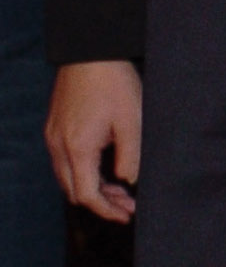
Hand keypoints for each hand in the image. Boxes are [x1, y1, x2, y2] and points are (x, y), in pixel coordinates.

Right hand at [45, 59, 143, 220]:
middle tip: (128, 204)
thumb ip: (130, 155)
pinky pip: (65, 161)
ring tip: (121, 188)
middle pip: (73, 191)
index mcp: (77, 148)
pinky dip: (84, 172)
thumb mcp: (131, 120)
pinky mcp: (54, 127)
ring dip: (92, 187)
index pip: (86, 195)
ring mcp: (53, 136)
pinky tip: (105, 167)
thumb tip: (127, 181)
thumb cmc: (114, 83)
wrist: (89, 51)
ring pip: (68, 177)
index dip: (106, 210)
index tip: (127, 214)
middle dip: (101, 202)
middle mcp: (59, 146)